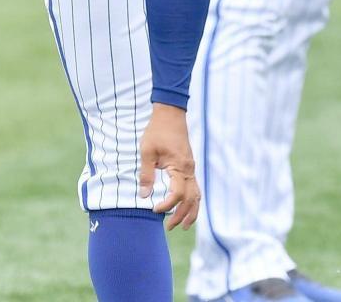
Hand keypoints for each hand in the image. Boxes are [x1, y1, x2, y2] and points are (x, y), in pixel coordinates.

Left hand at [138, 103, 200, 229]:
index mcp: (179, 167)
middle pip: (191, 199)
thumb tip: (144, 196)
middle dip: (181, 215)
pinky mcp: (189, 166)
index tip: (154, 210)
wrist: (170, 114)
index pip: (177, 194)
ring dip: (190, 211)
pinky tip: (184, 207)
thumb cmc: (157, 131)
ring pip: (196, 195)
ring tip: (182, 225)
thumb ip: (146, 174)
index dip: (167, 205)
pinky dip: (192, 201)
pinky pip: (195, 187)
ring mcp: (191, 168)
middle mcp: (189, 169)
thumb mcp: (147, 151)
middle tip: (168, 227)